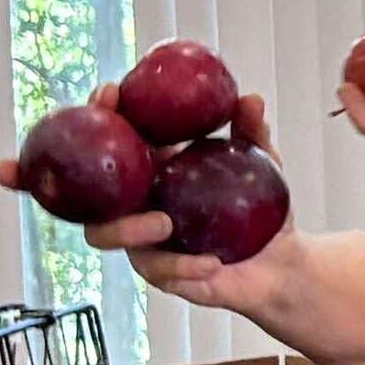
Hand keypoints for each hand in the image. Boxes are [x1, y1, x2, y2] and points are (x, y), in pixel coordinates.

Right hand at [0, 87, 296, 308]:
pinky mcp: (158, 273)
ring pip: (105, 234)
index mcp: (149, 167)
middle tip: (126, 162)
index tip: (110, 92)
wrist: (277, 261)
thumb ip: (251, 132)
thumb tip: (250, 99)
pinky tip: (209, 263)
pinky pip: (159, 270)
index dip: (99, 113)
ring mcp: (138, 238)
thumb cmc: (256, 206)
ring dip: (128, 227)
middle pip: (87, 188)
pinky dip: (183, 265)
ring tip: (165, 222)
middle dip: (87, 171)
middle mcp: (133, 202)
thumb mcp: (260, 163)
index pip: (111, 136)